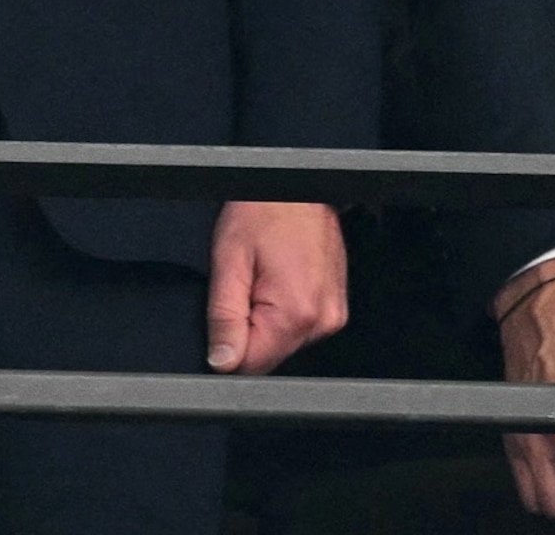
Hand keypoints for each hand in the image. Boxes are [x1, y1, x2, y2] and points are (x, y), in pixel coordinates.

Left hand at [204, 199, 346, 374]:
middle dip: (245, 331)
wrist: (297, 189)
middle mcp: (322, 321)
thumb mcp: (229, 261)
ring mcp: (333, 316)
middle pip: (269, 355)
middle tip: (240, 288)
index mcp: (295, 313)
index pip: (253, 366)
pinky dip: (280, 312)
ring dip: (262, 321)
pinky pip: (298, 326)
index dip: (227, 351)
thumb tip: (221, 361)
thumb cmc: (263, 212)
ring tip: (258, 279)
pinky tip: (274, 282)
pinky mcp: (335, 308)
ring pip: (283, 342)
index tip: (219, 323)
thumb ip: (224, 316)